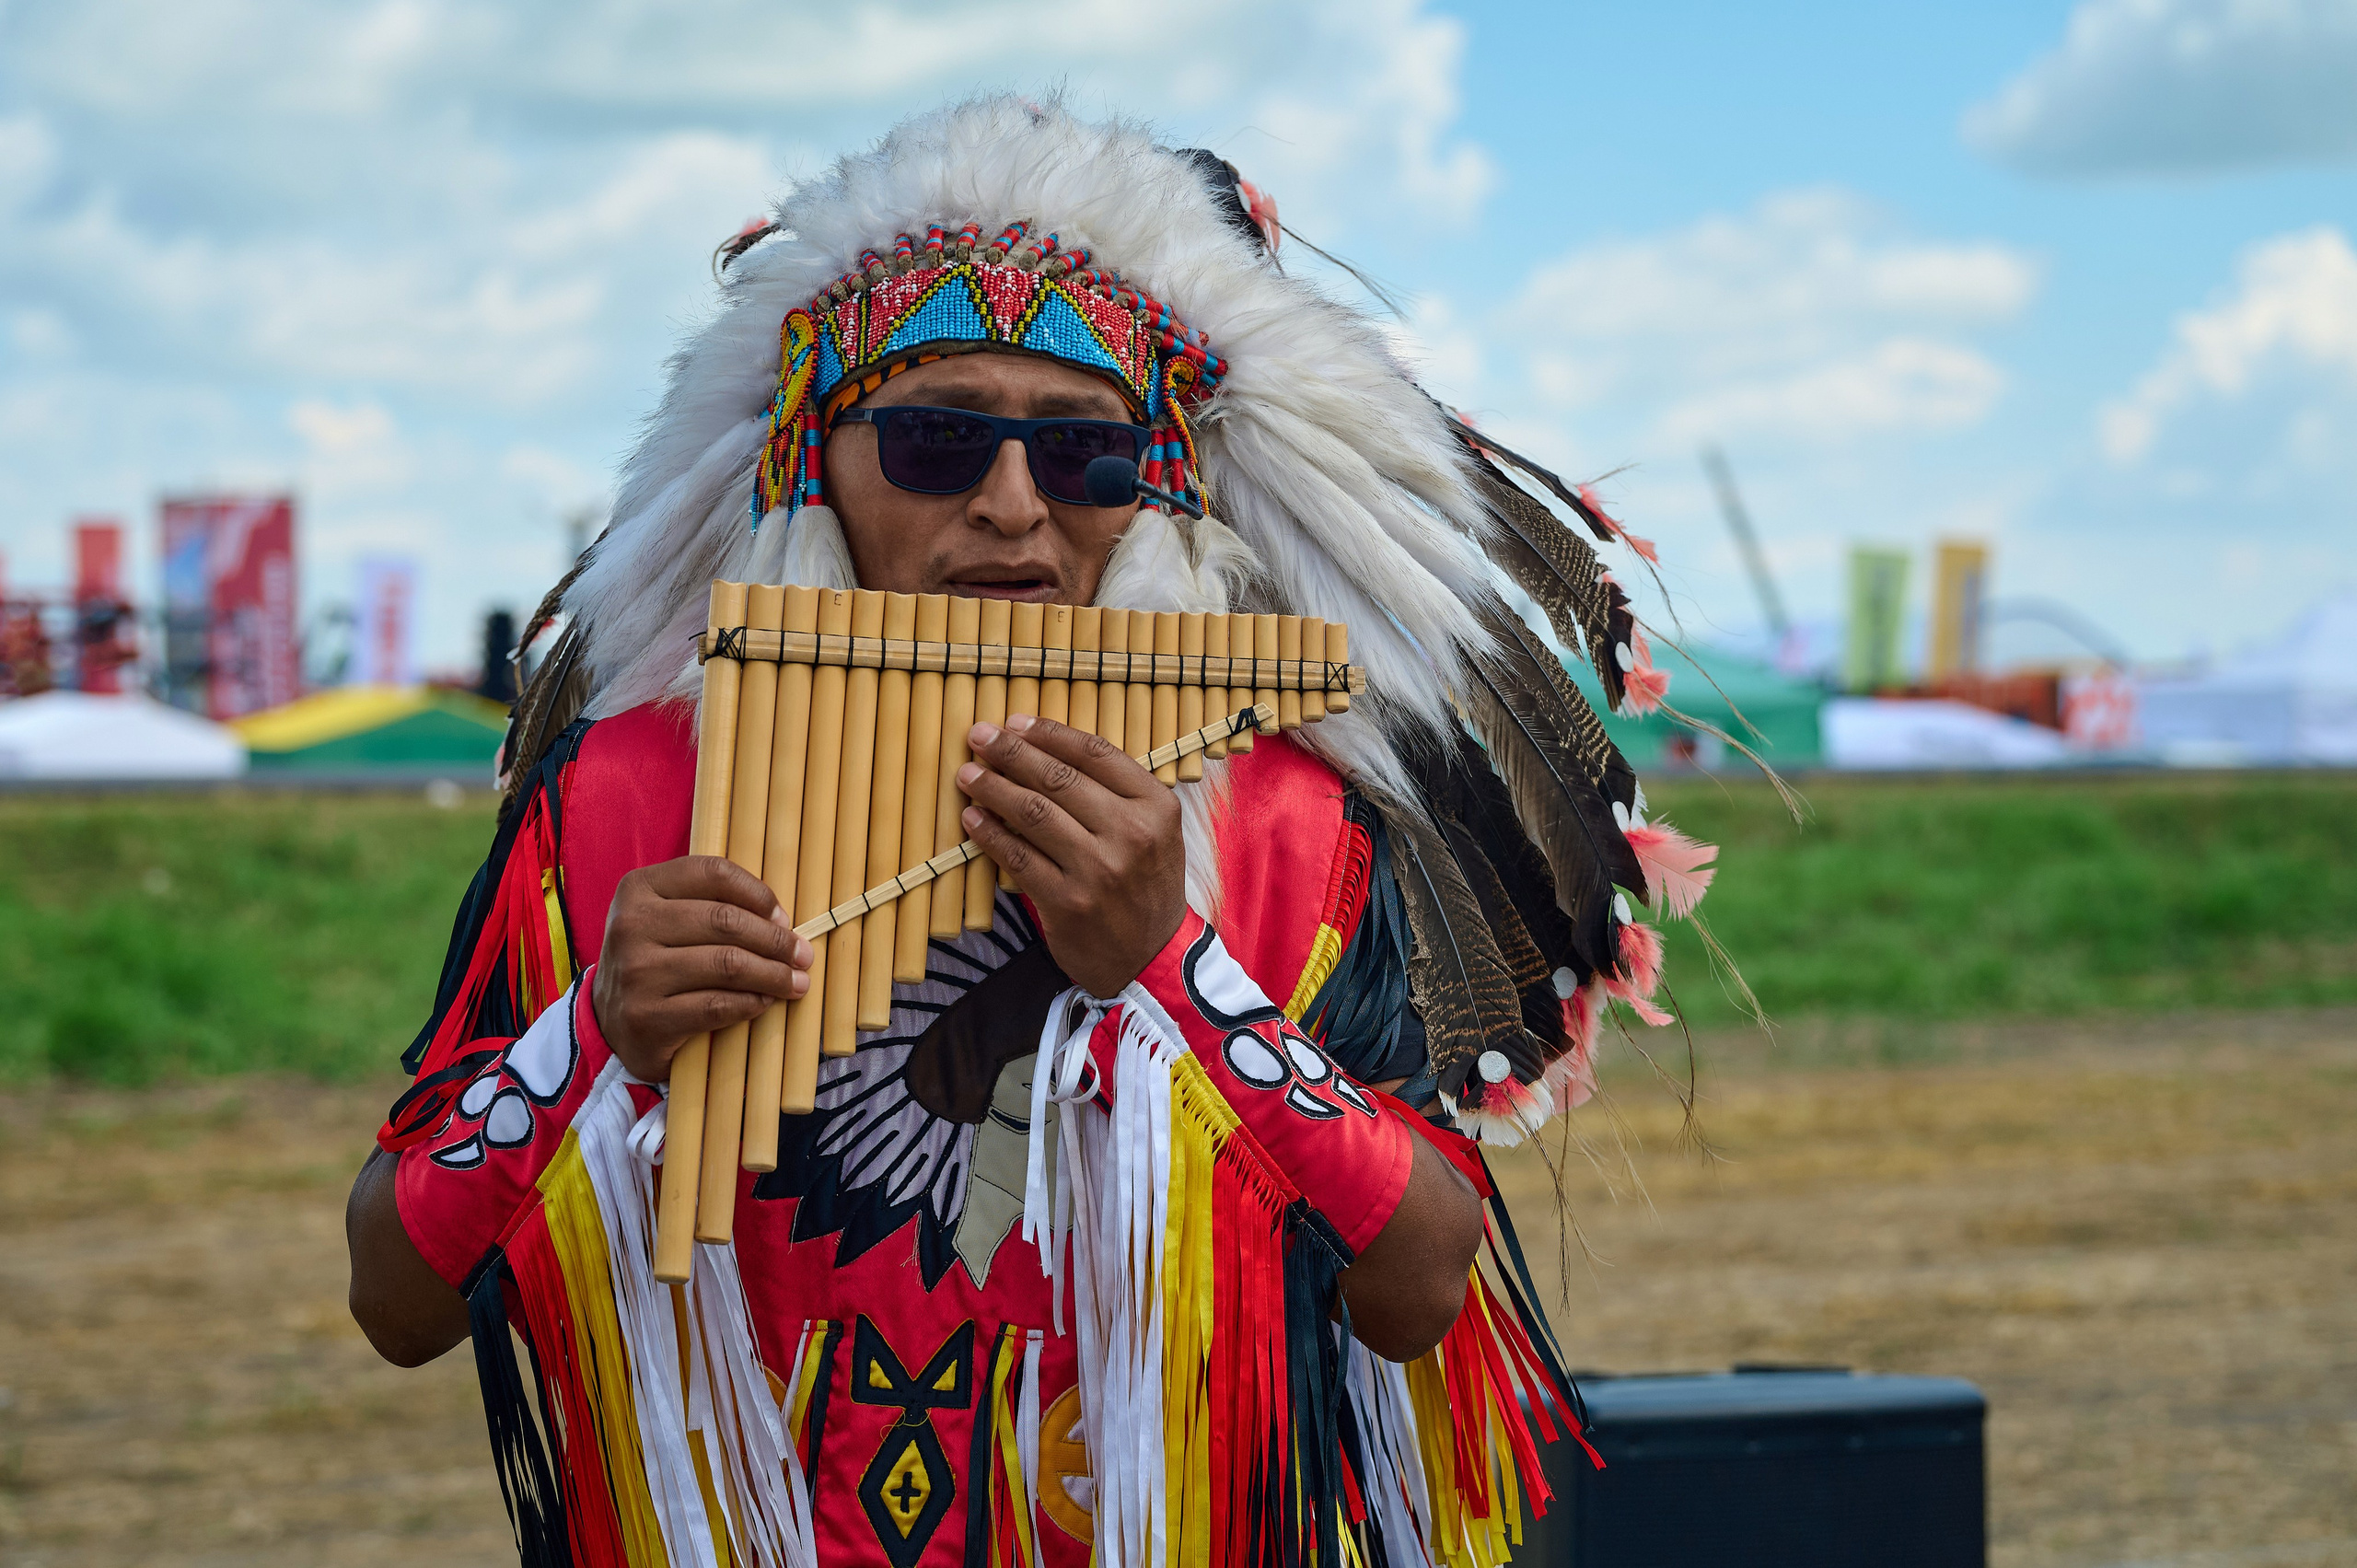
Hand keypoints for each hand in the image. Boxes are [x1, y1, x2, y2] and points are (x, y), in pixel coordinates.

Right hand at [589, 856, 812, 1082]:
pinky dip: (751, 1003)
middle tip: (802, 955)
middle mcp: (631, 924)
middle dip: (775, 940)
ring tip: (795, 982)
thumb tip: (781, 919)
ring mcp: (635, 972)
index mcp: (639, 887)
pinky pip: (716, 1006)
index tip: (783, 917)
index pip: (713, 873)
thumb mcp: (668, 918)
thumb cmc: (655, 960)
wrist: (610, 1021)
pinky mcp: (646, 1017)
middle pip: (725, 921)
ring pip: (726, 964)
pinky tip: (765, 1002)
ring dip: (773, 975)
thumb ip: (711, 904)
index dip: (758, 893)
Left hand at [956, 713, 1185, 998]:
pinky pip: (1017, 857)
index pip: (1094, 753)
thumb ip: (1113, 792)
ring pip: (1033, 813)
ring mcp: (1098, 870)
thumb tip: (1042, 747)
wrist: (1152, 959)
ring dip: (992, 788)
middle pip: (1058, 778)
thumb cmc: (1145, 885)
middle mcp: (1130, 833)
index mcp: (1156, 806)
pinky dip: (989, 834)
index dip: (1048, 733)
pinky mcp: (1067, 903)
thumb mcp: (1154, 831)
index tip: (1014, 723)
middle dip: (1010, 752)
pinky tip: (972, 818)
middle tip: (978, 736)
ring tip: (967, 774)